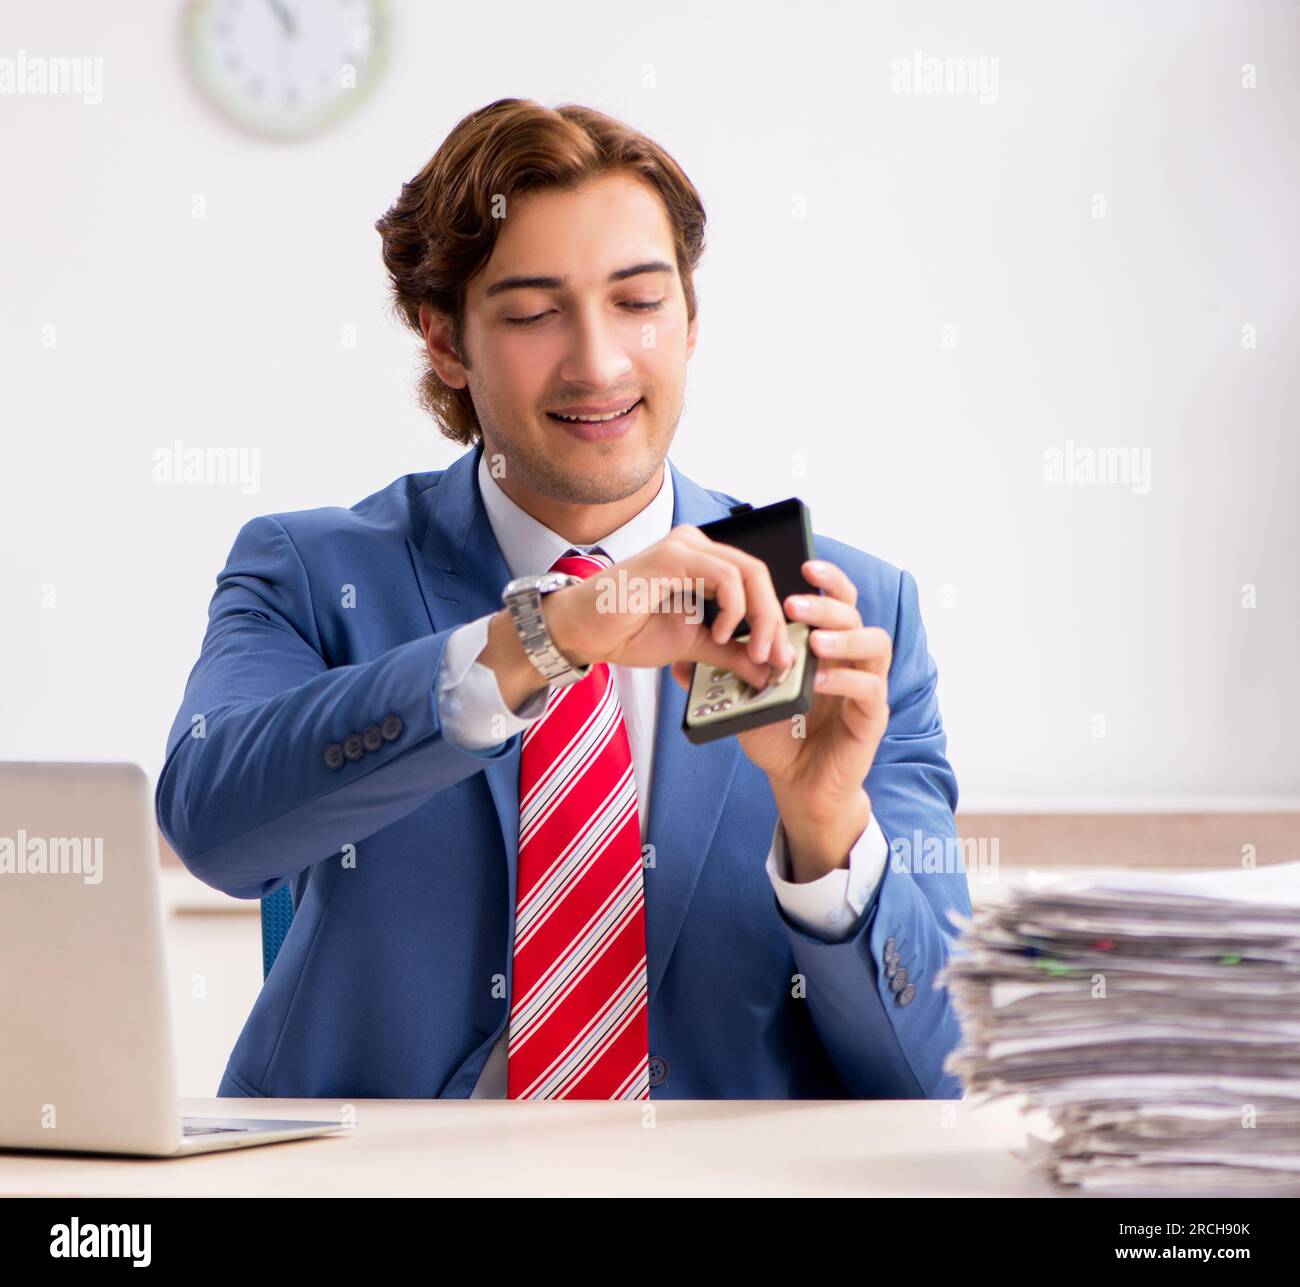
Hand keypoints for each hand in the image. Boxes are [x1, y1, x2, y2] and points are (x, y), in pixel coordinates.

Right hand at [546, 524, 795, 691]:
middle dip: (773, 621)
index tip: (781, 659)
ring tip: (753, 652)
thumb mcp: (692, 646)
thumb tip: (766, 671)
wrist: (580, 631)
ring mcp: (684, 547)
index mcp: (702, 562)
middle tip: (776, 658)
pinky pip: (725, 577)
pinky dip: (733, 609)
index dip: (773, 620)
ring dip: (760, 618)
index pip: (754, 581)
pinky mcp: (672, 557)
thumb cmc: (625, 629)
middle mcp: (696, 546)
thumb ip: (730, 654)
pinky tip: (719, 633)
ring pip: (748, 573)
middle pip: (758, 574)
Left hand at [671, 558, 891, 876]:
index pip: (835, 599)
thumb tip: (679, 659)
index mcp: (825, 644)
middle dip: (825, 603)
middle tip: (792, 603)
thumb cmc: (778, 735)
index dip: (827, 578)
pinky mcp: (872, 717)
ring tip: (812, 640)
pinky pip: (869, 688)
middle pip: (855, 612)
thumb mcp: (744, 699)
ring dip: (844, 636)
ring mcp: (866, 686)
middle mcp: (852, 658)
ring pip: (875, 643)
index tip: (803, 563)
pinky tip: (817, 679)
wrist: (798, 784)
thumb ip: (721, 675)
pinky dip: (844, 679)